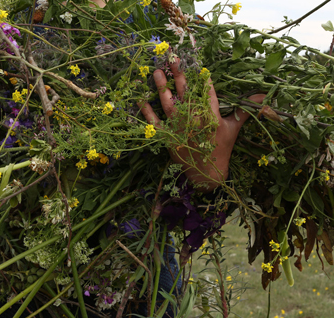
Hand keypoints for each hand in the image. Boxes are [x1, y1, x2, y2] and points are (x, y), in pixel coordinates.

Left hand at [139, 60, 264, 190]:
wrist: (206, 173)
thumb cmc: (221, 149)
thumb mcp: (233, 128)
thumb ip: (245, 110)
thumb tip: (264, 95)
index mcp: (211, 116)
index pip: (206, 91)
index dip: (201, 77)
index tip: (195, 62)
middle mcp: (194, 120)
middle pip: (185, 93)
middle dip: (179, 74)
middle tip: (172, 58)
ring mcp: (178, 128)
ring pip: (169, 103)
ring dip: (162, 87)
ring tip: (157, 71)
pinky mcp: (166, 136)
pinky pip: (154, 121)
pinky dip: (146, 110)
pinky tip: (139, 98)